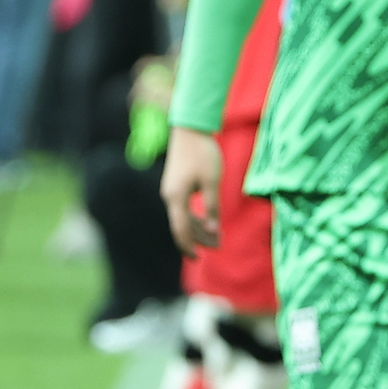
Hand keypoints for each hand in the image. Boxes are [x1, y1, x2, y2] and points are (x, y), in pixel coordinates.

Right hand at [161, 125, 222, 254]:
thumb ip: (212, 206)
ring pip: (183, 217)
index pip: (180, 230)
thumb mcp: (212, 181)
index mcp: (176, 198)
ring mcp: (172, 191)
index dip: (189, 246)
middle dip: (199, 238)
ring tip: (216, 237)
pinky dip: (195, 216)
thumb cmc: (203, 154)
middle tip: (218, 246)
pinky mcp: (176, 185)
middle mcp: (170, 197)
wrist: (190, 130)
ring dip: (199, 228)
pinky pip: (184, 207)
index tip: (199, 258)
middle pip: (182, 225)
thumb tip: (213, 230)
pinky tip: (207, 221)